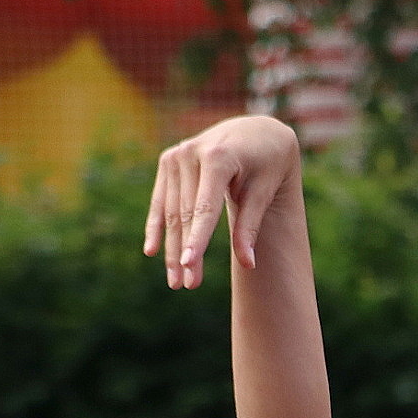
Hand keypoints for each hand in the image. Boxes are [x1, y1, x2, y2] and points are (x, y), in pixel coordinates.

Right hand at [143, 116, 300, 289]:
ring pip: (172, 212)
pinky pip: (161, 200)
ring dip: (172, 248)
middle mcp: (192, 152)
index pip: (205, 207)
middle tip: (187, 285)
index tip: (188, 265)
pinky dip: (157, 226)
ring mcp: (176, 155)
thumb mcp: (264, 192)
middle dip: (186, 252)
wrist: (255, 132)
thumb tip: (248, 264)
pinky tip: (152, 251)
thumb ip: (250, 227)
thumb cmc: (266, 164)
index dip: (197, 238)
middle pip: (186, 214)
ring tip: (176, 281)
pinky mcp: (168, 161)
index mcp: (219, 156)